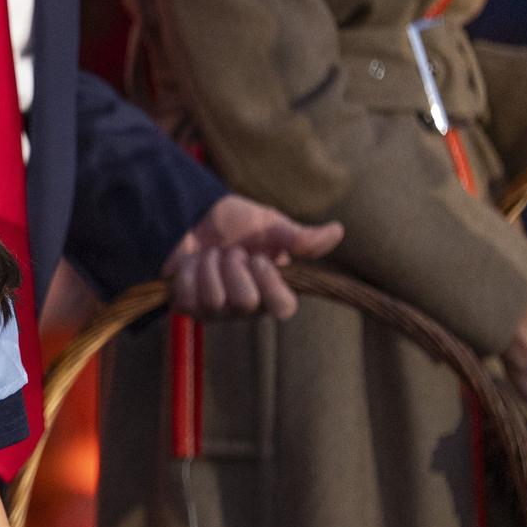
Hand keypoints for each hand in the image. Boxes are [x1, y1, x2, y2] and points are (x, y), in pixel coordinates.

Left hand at [163, 194, 343, 319]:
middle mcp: (247, 307)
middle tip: (230, 250)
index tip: (258, 258)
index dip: (270, 284)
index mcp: (272, 289)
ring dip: (209, 266)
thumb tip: (338, 231)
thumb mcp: (269, 224)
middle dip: (234, 266)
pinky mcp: (189, 308)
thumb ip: (299, 236)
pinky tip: (190, 263)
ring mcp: (217, 311)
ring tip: (210, 254)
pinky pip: (188, 298)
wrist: (193, 214)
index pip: (284, 308)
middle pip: (246, 302)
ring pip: (215, 301)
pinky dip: (187, 272)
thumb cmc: (236, 223)